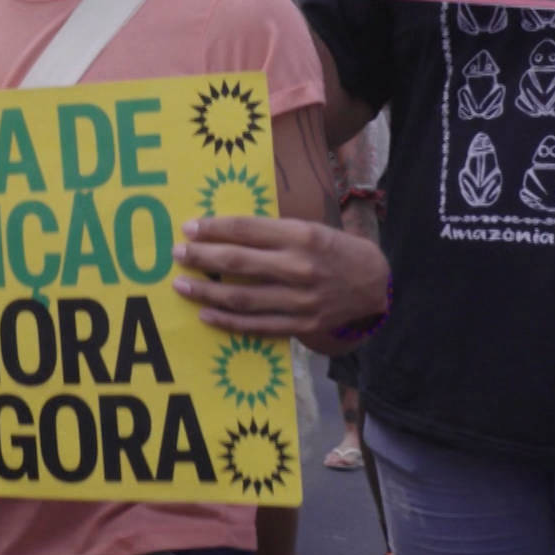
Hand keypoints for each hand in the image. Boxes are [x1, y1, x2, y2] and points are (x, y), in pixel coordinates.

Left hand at [172, 216, 388, 337]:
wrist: (376, 285)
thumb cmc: (335, 250)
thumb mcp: (310, 228)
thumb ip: (272, 232)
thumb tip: (223, 231)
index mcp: (302, 236)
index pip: (247, 230)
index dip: (214, 229)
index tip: (189, 227)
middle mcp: (300, 268)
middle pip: (239, 263)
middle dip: (202, 257)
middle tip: (178, 253)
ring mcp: (300, 301)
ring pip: (243, 298)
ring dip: (206, 293)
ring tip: (181, 285)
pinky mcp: (301, 326)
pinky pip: (257, 326)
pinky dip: (228, 322)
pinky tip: (205, 315)